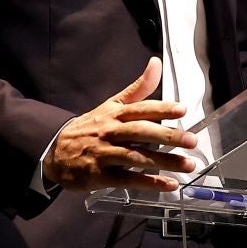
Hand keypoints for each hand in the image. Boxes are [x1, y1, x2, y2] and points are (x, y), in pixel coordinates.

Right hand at [43, 57, 199, 191]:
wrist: (55, 151)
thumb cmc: (91, 127)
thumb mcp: (112, 104)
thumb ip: (138, 88)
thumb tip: (156, 63)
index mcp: (115, 114)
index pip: (140, 108)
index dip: (161, 108)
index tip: (182, 110)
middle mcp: (110, 132)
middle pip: (140, 132)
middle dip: (167, 136)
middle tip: (191, 140)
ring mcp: (104, 154)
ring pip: (137, 157)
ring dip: (164, 162)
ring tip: (188, 165)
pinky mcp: (100, 176)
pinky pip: (128, 179)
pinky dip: (150, 183)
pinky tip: (169, 184)